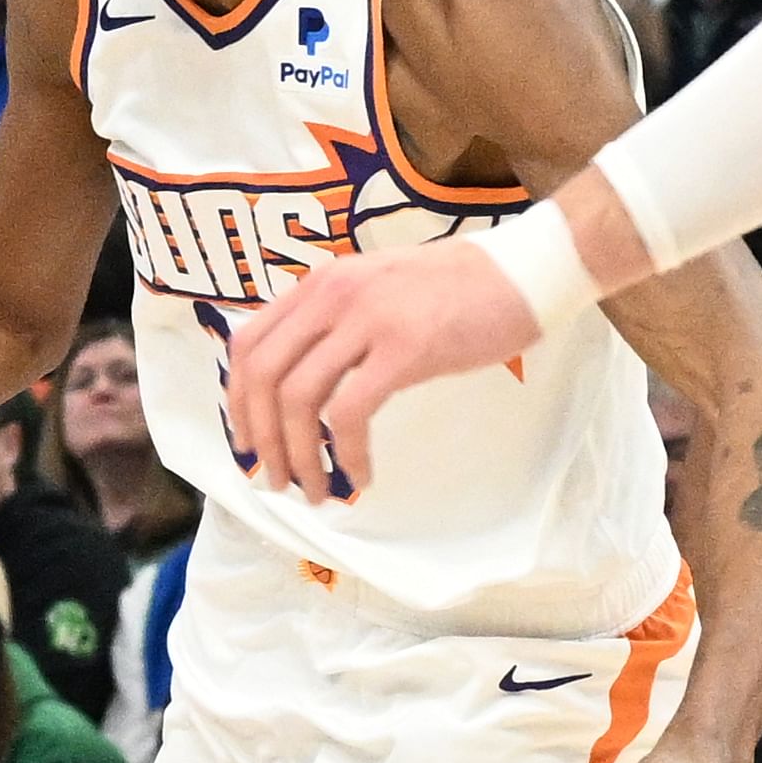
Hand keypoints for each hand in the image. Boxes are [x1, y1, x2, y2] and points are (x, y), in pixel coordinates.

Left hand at [220, 238, 542, 497]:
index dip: (237, 400)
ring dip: (299, 456)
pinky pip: (349, 414)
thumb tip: (302, 380)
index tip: (248, 441)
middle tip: (275, 480)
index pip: (248, 343)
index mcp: (321, 284)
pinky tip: (361, 477)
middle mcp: (332, 295)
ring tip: (314, 491)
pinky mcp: (403, 349)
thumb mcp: (378, 289)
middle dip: (261, 439)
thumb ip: (336, 322)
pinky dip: (345, 455)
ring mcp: (366, 319)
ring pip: (298, 399)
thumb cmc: (457, 289)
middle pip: (263, 376)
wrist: (524, 271)